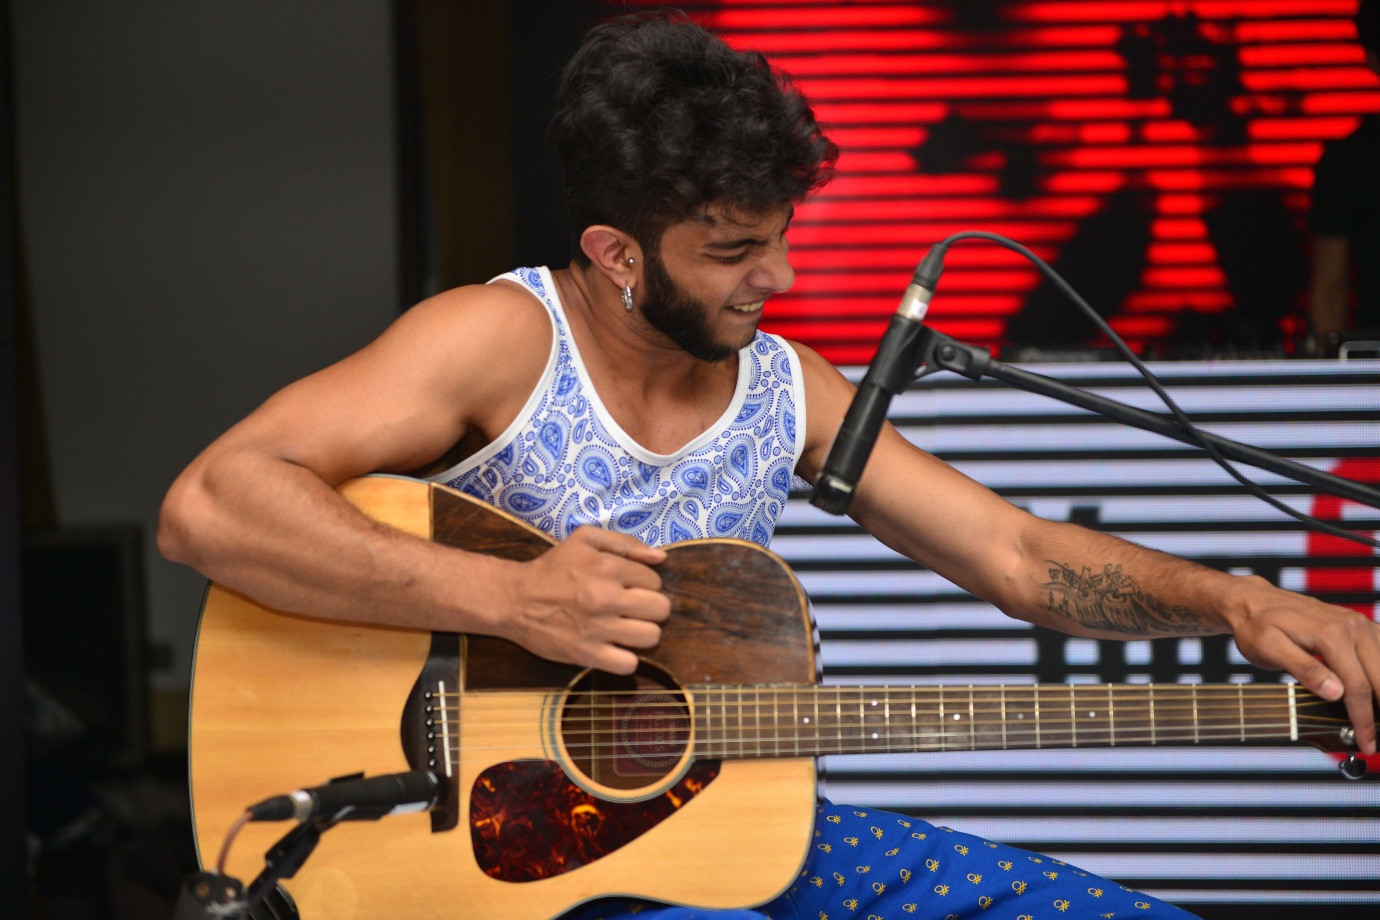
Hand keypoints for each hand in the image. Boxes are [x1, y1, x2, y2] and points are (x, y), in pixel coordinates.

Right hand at [500, 526, 670, 674]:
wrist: (514, 599)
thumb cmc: (552, 568)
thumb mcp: (585, 539)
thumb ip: (625, 543)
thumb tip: (661, 557)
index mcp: (609, 567)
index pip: (655, 581)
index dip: (644, 584)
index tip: (628, 587)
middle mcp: (607, 598)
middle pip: (661, 609)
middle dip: (650, 608)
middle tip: (632, 609)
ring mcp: (598, 629)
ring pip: (651, 637)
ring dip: (642, 633)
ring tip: (626, 629)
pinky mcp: (587, 655)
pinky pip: (628, 665)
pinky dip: (625, 659)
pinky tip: (614, 648)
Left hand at [1226, 577, 1379, 753]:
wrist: (1254, 602)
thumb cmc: (1257, 626)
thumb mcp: (1269, 649)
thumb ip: (1304, 669)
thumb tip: (1335, 693)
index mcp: (1332, 635)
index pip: (1357, 686)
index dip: (1364, 719)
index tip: (1367, 743)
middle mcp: (1352, 627)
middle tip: (1378, 739)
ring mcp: (1359, 624)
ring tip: (1378, 722)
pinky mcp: (1360, 626)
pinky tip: (1377, 691)